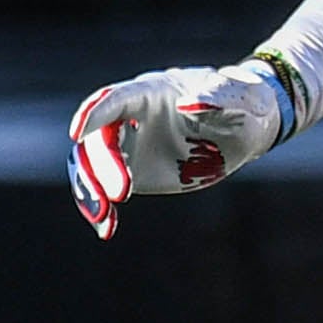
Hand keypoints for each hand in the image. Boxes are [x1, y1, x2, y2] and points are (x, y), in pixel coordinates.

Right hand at [67, 60, 296, 239]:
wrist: (244, 128)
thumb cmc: (243, 105)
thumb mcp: (240, 101)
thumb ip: (217, 100)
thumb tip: (188, 104)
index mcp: (153, 93)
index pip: (115, 99)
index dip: (94, 112)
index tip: (78, 131)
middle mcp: (132, 117)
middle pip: (100, 138)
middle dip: (104, 164)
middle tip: (121, 194)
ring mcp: (130, 145)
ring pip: (91, 164)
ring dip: (89, 190)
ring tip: (103, 218)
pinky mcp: (133, 171)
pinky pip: (104, 187)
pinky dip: (101, 207)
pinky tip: (107, 229)